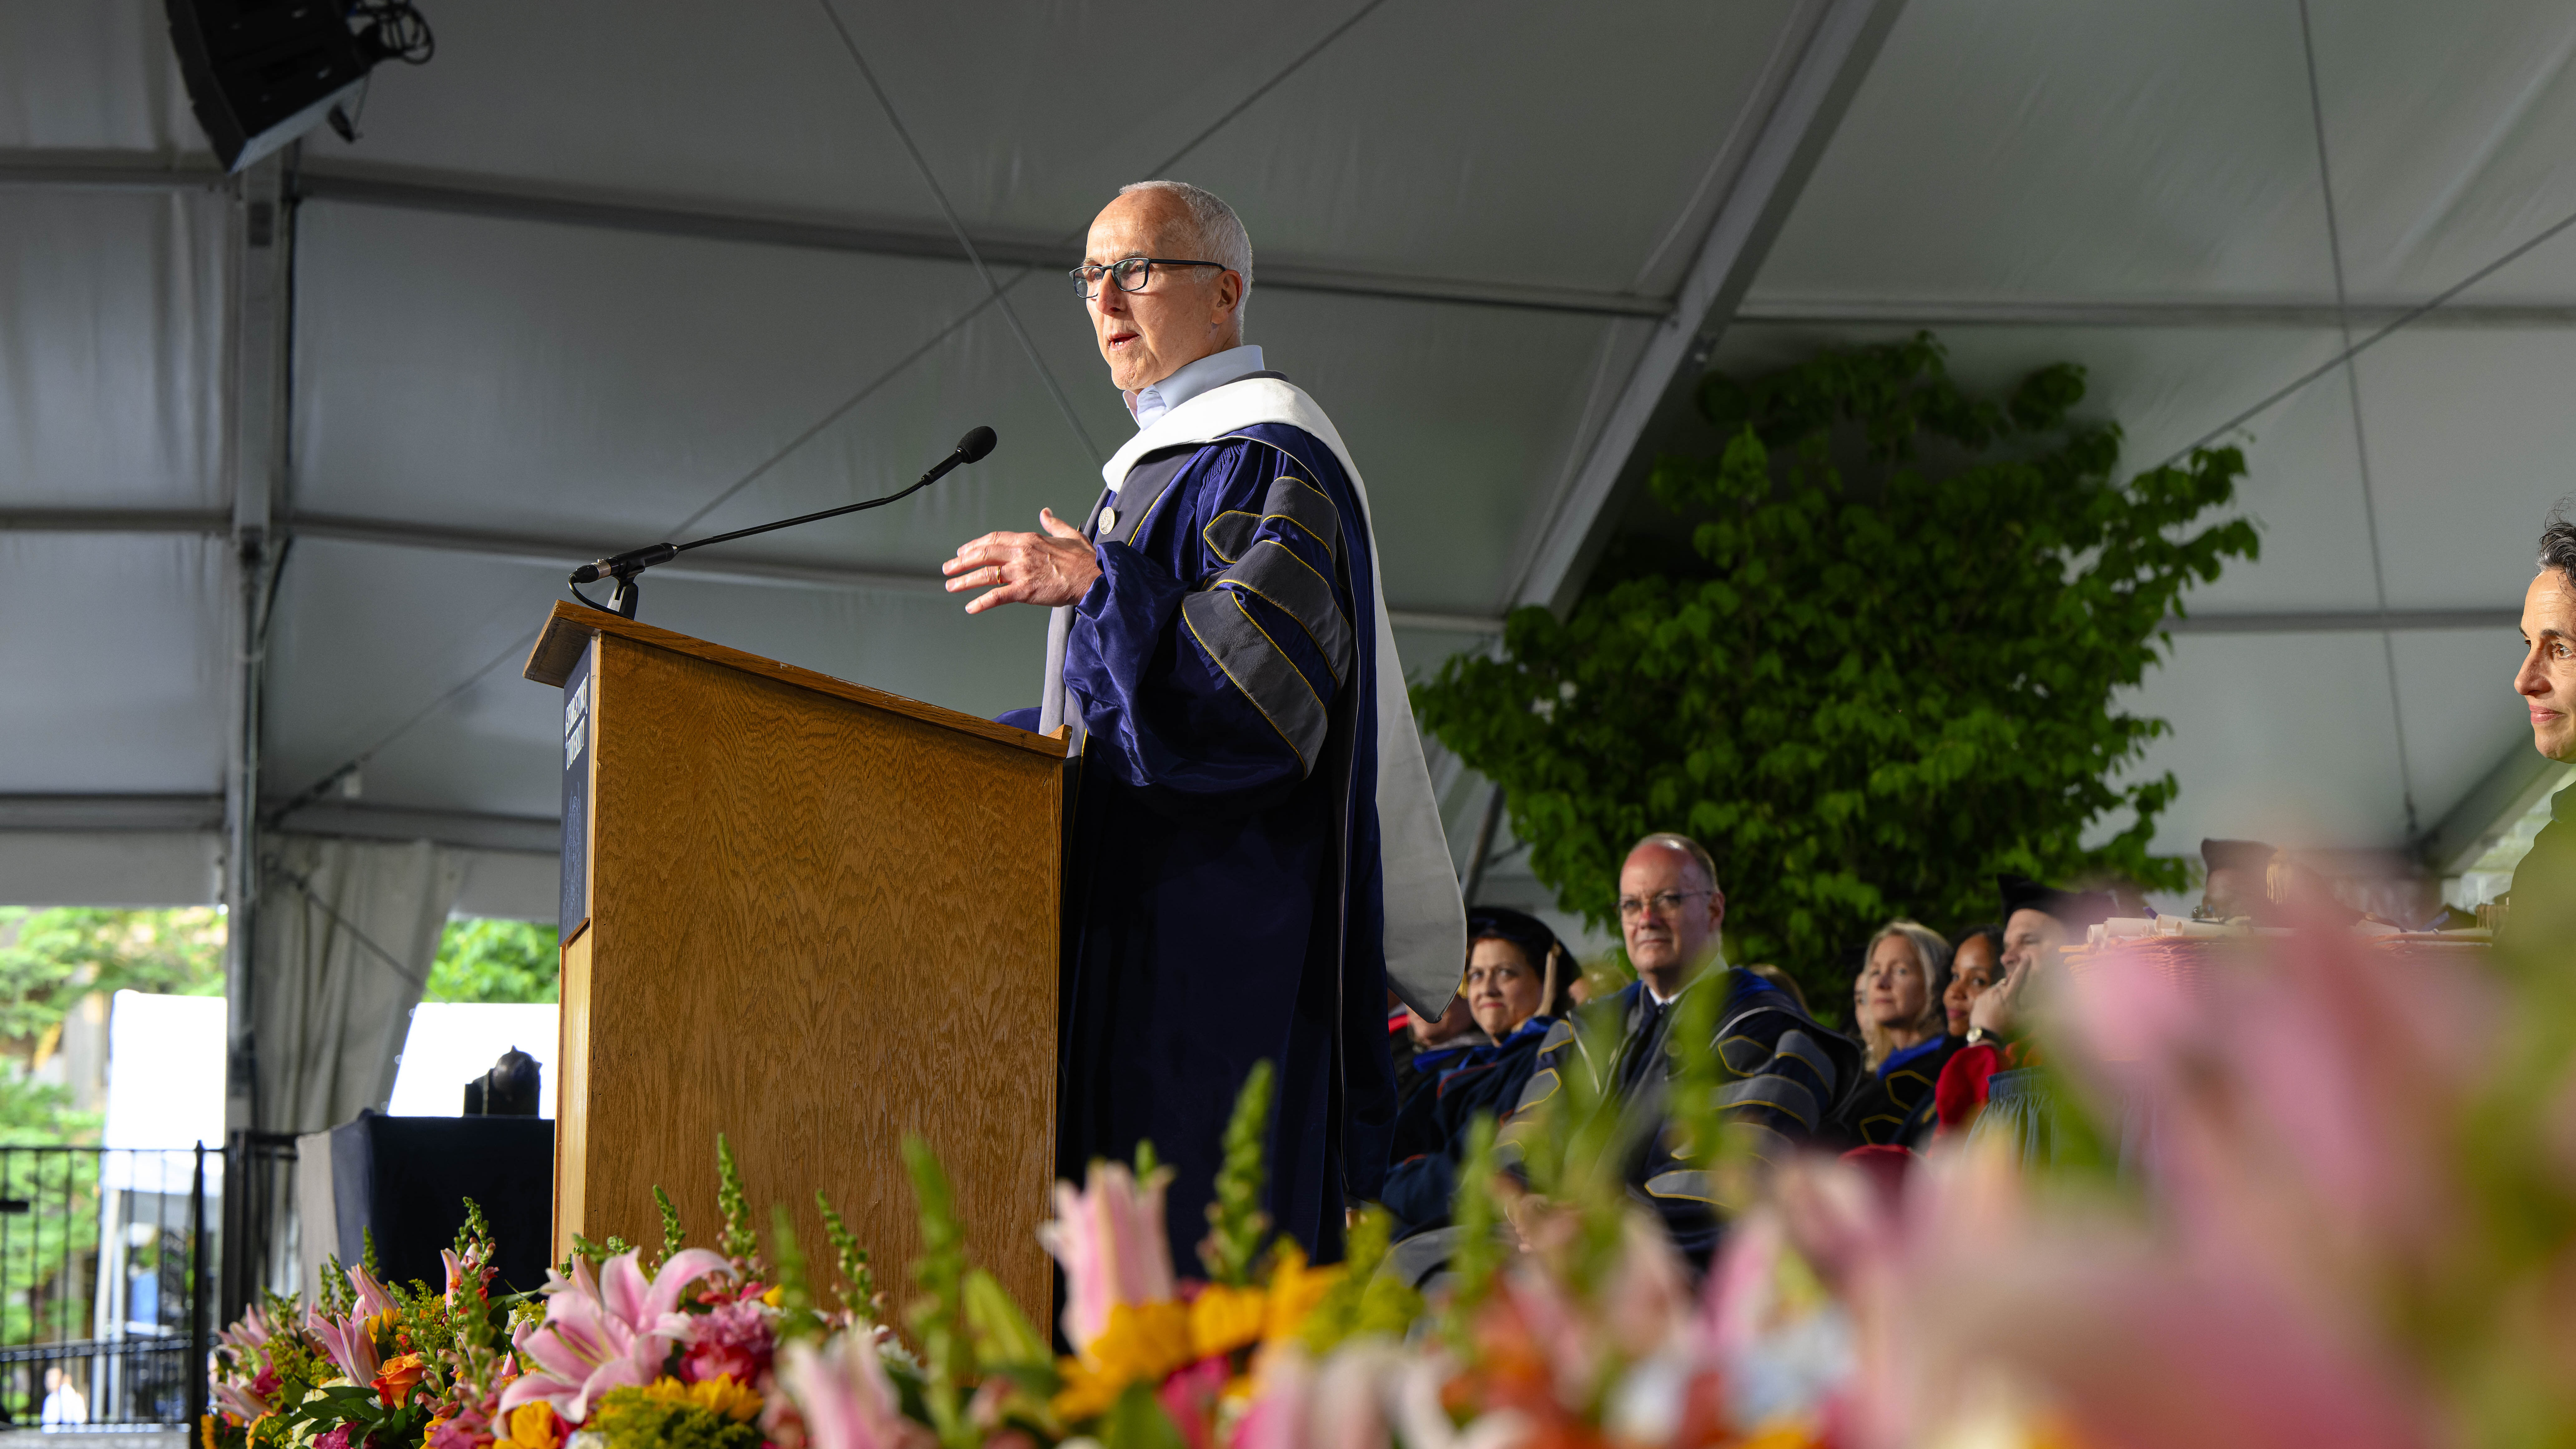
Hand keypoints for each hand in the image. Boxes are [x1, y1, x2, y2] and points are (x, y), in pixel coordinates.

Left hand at [941, 509, 1101, 613]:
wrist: (1094, 578)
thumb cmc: (1084, 561)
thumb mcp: (1069, 534)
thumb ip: (1053, 523)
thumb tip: (1046, 512)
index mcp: (1029, 539)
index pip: (994, 539)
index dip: (975, 545)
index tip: (964, 551)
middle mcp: (1021, 553)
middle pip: (984, 554)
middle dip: (962, 561)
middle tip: (949, 568)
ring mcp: (1022, 572)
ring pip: (986, 574)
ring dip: (964, 580)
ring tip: (951, 585)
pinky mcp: (1026, 591)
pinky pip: (998, 596)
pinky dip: (982, 602)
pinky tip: (971, 607)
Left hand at [1970, 955, 2028, 1037]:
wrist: (1984, 1037)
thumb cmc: (2006, 1030)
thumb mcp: (2024, 1022)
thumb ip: (2034, 1011)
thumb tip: (2045, 1006)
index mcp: (2009, 995)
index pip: (2018, 977)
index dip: (2023, 967)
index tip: (2026, 957)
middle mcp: (1996, 991)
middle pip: (2006, 983)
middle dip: (2010, 987)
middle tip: (2012, 1000)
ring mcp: (1985, 995)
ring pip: (1996, 989)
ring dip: (2001, 994)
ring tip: (2002, 1009)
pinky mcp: (1978, 1000)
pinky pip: (1987, 995)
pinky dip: (1992, 999)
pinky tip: (1993, 1010)